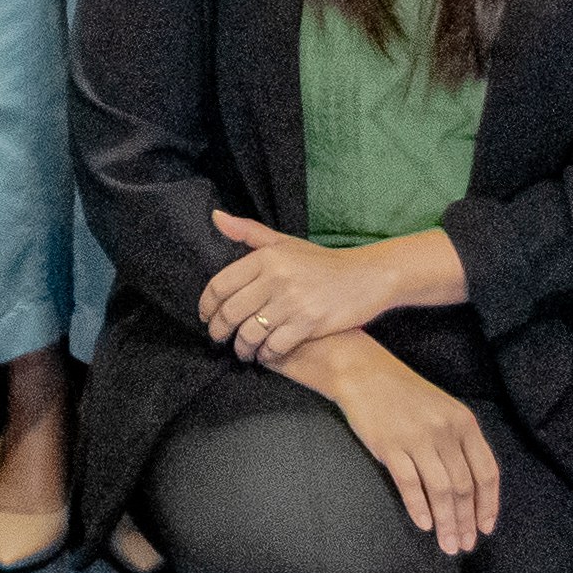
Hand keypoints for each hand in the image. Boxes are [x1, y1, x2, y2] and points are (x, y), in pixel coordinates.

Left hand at [198, 210, 443, 364]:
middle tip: (218, 337)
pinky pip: (274, 346)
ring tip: (241, 350)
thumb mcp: (285, 242)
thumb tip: (216, 217)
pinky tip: (264, 355)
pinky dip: (265, 355)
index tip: (205, 316)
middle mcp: (277, 277)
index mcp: (267, 257)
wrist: (367, 277)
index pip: (221, 285)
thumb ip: (249, 232)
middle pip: (231, 312)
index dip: (206, 306)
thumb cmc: (322, 262)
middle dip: (218, 330)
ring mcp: (293, 302)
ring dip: (241, 347)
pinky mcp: (309, 324)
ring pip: (250, 333)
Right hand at [291, 338, 501, 554]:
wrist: (364, 372)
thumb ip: (460, 443)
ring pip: (441, 490)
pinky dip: (418, 507)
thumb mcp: (444, 411)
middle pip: (464, 486)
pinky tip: (423, 525)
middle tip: (464, 545)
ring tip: (447, 545)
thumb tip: (471, 489)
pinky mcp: (390, 445)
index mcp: (464, 422)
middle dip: (467, 521)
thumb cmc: (406, 396)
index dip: (488, 504)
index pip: (486, 472)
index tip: (485, 528)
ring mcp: (417, 437)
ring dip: (447, 522)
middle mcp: (446, 430)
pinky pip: (409, 483)